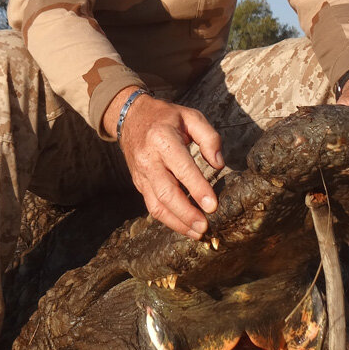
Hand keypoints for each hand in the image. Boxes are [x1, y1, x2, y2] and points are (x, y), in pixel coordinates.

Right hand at [104, 89, 223, 237]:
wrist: (130, 117)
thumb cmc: (165, 117)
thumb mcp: (190, 116)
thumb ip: (209, 137)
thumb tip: (218, 165)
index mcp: (163, 139)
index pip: (182, 168)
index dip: (198, 189)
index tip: (212, 206)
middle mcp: (149, 160)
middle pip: (166, 193)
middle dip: (186, 214)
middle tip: (204, 227)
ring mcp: (141, 174)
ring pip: (156, 205)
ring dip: (177, 223)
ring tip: (196, 232)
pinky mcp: (139, 184)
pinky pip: (152, 206)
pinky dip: (168, 219)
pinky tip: (184, 225)